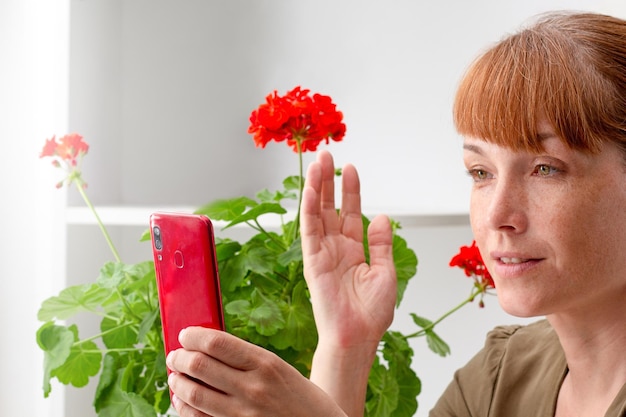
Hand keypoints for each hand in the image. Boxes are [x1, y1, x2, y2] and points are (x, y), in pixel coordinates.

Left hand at [166, 327, 345, 416]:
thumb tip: (211, 349)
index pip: (217, 343)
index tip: (186, 335)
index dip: (193, 337)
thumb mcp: (281, 369)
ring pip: (195, 394)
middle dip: (180, 358)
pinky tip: (182, 401)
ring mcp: (243, 414)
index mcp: (266, 364)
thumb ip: (249, 359)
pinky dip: (185, 408)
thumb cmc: (302, 399)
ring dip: (178, 382)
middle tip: (175, 355)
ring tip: (175, 376)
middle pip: (200, 366)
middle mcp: (253, 388)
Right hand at [301, 150, 396, 349]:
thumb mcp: (385, 272)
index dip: (350, 190)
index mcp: (354, 250)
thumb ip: (381, 243)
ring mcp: (322, 253)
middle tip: (327, 154)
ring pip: (317, 213)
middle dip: (329, 180)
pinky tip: (310, 190)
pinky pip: (309, 230)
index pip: (350, 212)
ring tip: (318, 163)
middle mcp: (336, 248)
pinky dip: (308, 209)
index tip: (350, 168)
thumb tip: (382, 216)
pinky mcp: (312, 260)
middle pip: (331, 206)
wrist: (358, 337)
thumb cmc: (371, 313)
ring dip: (316, 188)